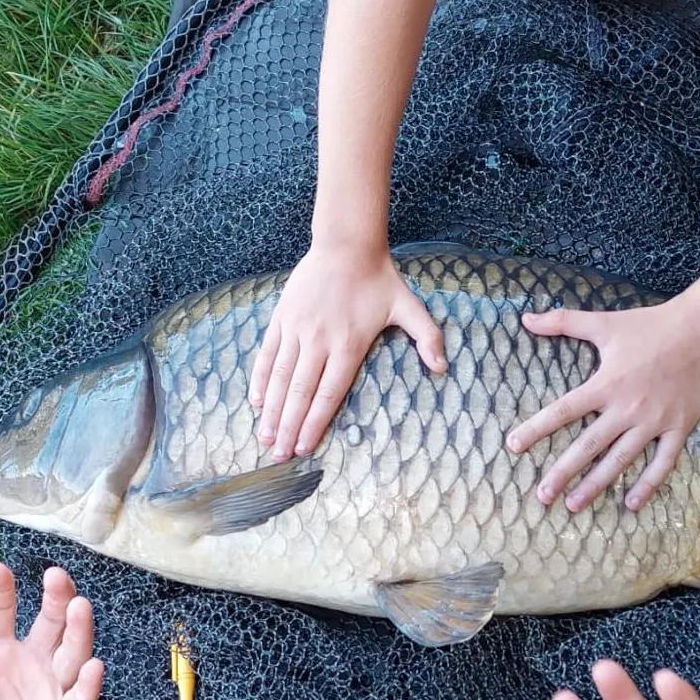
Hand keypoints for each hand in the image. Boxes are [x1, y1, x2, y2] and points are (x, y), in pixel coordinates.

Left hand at [0, 562, 104, 699]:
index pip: (0, 615)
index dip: (0, 593)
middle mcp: (27, 665)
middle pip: (48, 625)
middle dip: (56, 599)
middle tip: (57, 577)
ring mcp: (48, 691)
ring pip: (71, 654)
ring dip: (78, 631)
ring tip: (80, 608)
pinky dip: (88, 686)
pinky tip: (93, 668)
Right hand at [249, 244, 445, 461]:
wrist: (346, 244)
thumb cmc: (379, 278)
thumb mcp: (410, 306)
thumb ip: (428, 337)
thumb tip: (442, 367)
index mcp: (349, 344)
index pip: (328, 393)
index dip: (315, 422)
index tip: (305, 447)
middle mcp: (319, 340)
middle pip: (300, 392)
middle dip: (288, 427)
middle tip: (279, 455)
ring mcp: (297, 329)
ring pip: (280, 377)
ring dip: (271, 410)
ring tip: (264, 437)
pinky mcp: (282, 318)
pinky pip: (267, 354)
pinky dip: (260, 379)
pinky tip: (256, 402)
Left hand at [507, 298, 699, 511]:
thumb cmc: (650, 325)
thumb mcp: (603, 322)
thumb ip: (563, 321)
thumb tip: (526, 317)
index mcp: (605, 384)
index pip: (562, 411)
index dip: (536, 429)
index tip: (513, 446)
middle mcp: (626, 408)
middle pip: (587, 446)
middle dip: (563, 473)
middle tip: (542, 496)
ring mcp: (653, 422)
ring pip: (619, 460)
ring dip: (596, 485)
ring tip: (574, 505)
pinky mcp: (678, 428)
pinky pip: (663, 463)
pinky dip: (648, 485)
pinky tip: (631, 504)